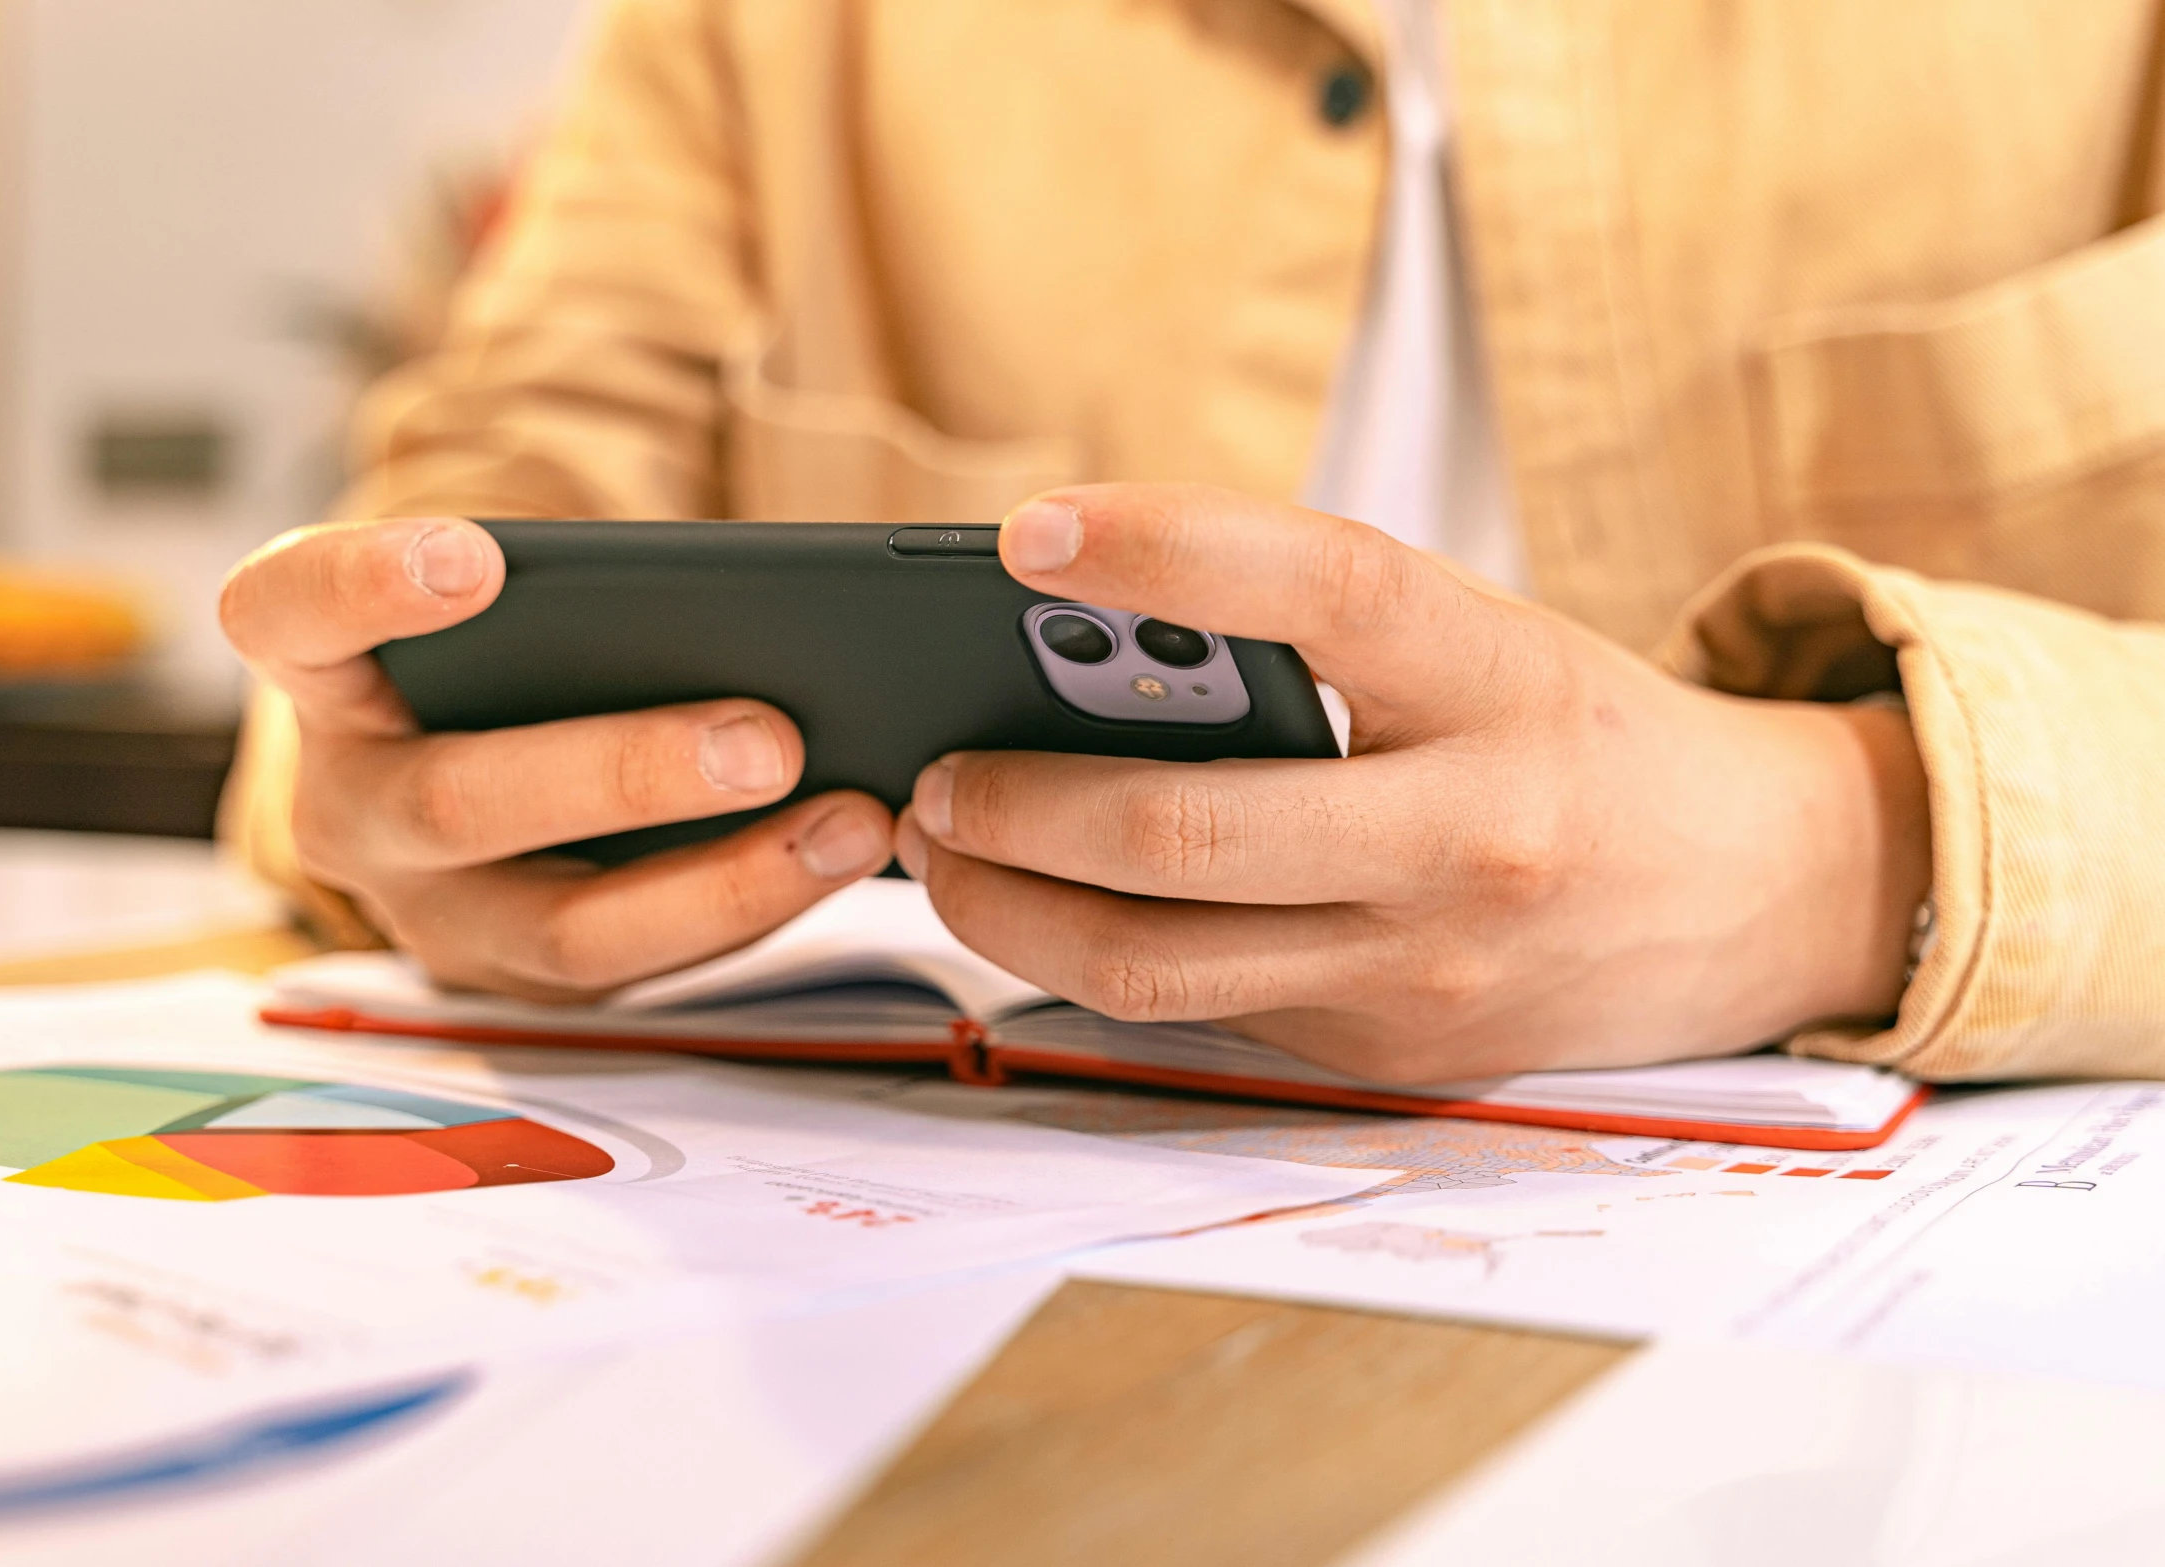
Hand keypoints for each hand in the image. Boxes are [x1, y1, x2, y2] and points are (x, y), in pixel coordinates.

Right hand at [220, 518, 892, 998]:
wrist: (478, 750)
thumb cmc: (508, 650)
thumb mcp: (516, 604)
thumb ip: (584, 593)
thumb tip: (775, 606)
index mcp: (324, 675)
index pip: (287, 614)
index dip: (365, 586)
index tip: (475, 556)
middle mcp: (351, 804)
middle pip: (460, 801)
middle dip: (628, 775)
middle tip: (768, 737)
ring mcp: (429, 911)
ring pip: (563, 929)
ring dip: (726, 880)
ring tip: (853, 820)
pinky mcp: (518, 980)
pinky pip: (639, 966)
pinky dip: (751, 908)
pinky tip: (841, 853)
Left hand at [896, 485, 1932, 1081]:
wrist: (1755, 893)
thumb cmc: (1577, 738)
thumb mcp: (1481, 644)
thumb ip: (1313, 643)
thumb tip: (1080, 644)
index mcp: (1500, 682)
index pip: (1320, 592)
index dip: (1163, 549)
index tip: (1027, 534)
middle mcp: (1467, 837)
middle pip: (1180, 830)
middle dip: (1009, 802)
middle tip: (932, 771)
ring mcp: (1422, 970)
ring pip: (1150, 960)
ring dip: (1005, 905)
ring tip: (945, 851)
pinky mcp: (1387, 1057)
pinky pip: (1195, 1011)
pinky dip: (1095, 955)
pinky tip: (1045, 909)